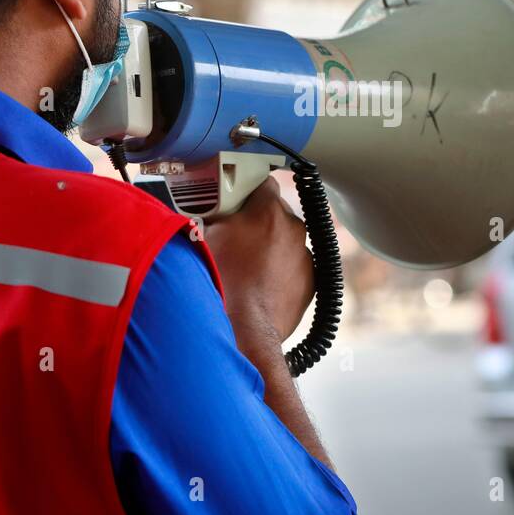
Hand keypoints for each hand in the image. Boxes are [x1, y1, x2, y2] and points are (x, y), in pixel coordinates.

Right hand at [205, 176, 313, 347]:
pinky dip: (280, 271)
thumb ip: (211, 214)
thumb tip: (205, 209)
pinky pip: (293, 267)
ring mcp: (305, 256)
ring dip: (269, 248)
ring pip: (285, 241)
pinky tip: (258, 285)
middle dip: (256, 222)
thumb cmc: (220, 283)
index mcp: (268, 210)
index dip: (245, 192)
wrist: (243, 331)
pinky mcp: (312, 281)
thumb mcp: (201, 238)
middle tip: (232, 238)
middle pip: (274, 213)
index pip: (262, 183)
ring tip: (244, 268)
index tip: (234, 201)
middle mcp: (293, 228)